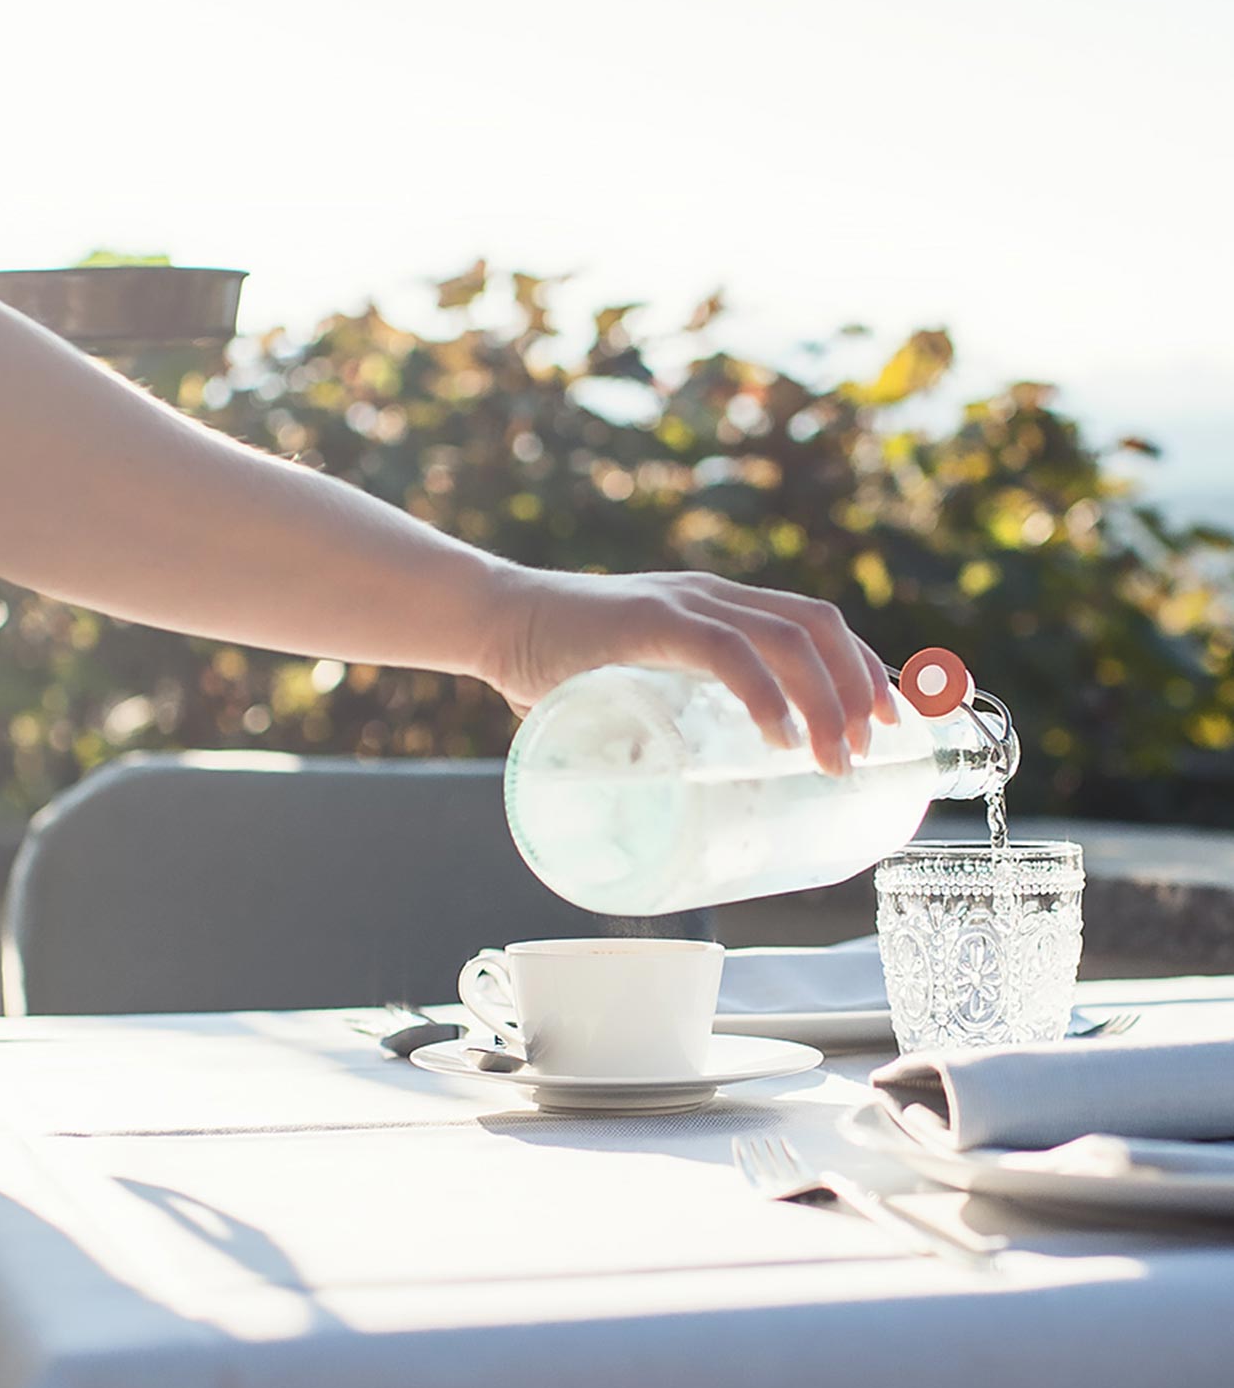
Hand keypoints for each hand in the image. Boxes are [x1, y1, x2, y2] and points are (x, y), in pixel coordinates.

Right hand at [475, 566, 897, 774]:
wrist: (495, 621)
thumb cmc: (557, 664)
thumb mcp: (633, 690)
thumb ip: (662, 724)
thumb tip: (680, 791)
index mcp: (720, 608)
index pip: (817, 624)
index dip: (865, 668)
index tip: (892, 724)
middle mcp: (714, 596)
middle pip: (819, 627)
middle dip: (860, 690)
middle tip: (868, 753)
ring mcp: (685, 604)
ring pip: (789, 638)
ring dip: (826, 702)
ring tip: (832, 760)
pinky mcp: (650, 622)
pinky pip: (727, 651)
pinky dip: (764, 695)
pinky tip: (779, 738)